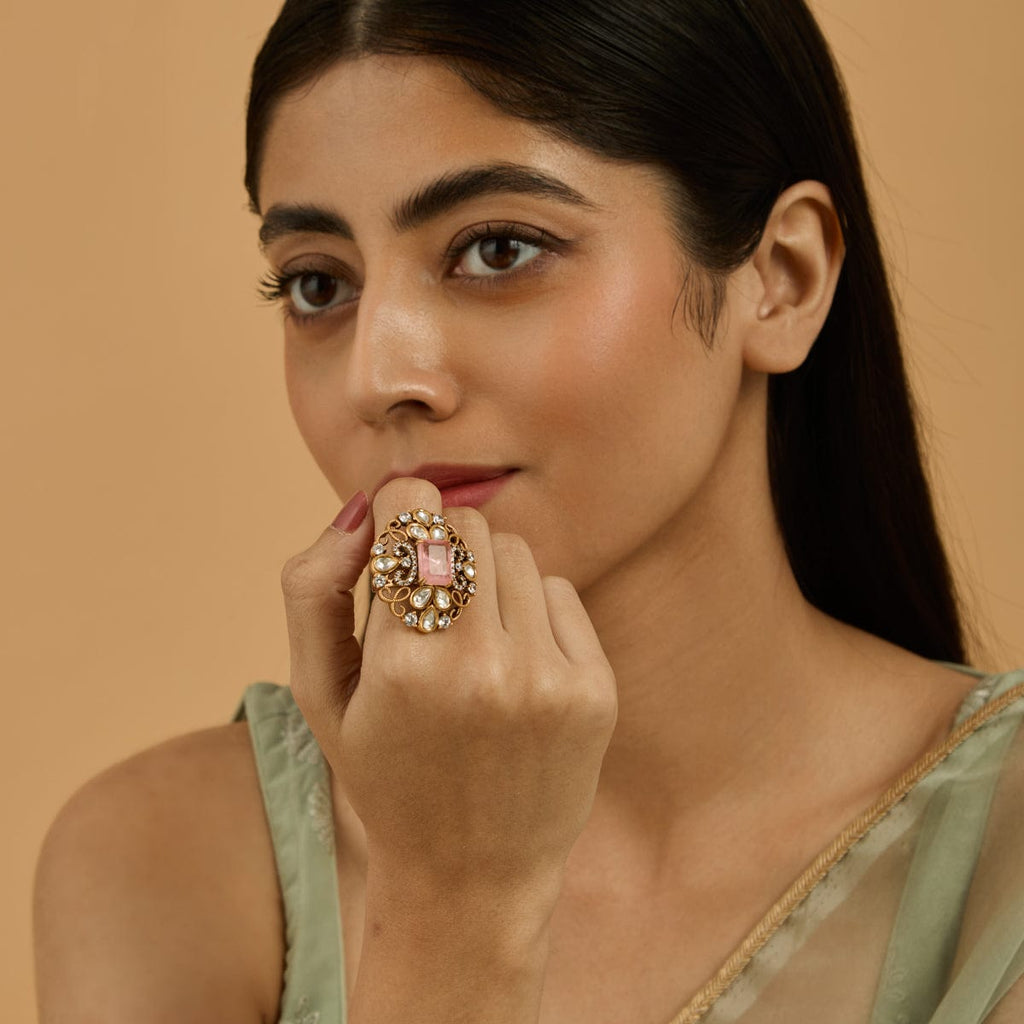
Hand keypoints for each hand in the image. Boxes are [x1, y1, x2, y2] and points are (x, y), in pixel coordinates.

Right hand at [281, 479, 617, 897]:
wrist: (470, 877)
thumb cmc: (384, 775)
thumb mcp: (319, 694)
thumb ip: (312, 590)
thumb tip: (360, 510)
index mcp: (403, 667)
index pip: (413, 514)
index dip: (400, 507)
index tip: (397, 522)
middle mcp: (482, 667)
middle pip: (468, 526)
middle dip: (441, 546)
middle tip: (428, 599)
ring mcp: (548, 679)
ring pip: (516, 553)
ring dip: (487, 577)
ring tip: (470, 640)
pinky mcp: (594, 691)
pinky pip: (561, 592)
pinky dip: (532, 611)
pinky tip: (513, 666)